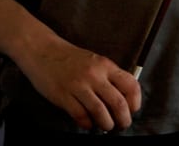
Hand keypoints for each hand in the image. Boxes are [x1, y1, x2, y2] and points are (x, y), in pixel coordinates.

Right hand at [16, 36, 140, 131]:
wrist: (43, 50)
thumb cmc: (71, 58)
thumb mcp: (96, 61)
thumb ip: (109, 76)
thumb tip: (124, 97)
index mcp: (106, 66)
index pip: (130, 85)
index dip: (135, 101)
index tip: (133, 110)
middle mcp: (94, 75)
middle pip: (117, 102)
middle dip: (123, 118)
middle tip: (123, 124)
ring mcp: (78, 86)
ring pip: (99, 111)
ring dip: (107, 123)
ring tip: (107, 126)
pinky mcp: (62, 95)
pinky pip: (79, 114)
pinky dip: (87, 123)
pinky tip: (89, 124)